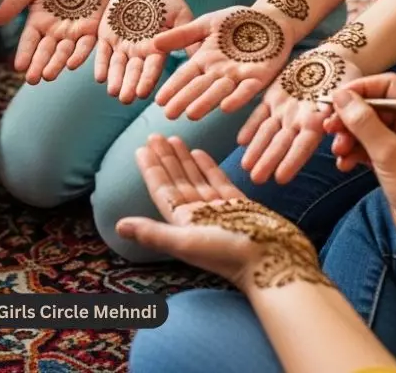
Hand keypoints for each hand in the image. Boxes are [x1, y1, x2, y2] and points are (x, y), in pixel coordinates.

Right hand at [0, 0, 110, 83]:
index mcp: (38, 24)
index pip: (29, 42)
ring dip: (56, 65)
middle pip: (45, 52)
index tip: (18, 67)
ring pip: (63, 53)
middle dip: (38, 66)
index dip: (24, 54)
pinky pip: (85, 45)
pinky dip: (79, 55)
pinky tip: (71, 64)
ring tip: (48, 76)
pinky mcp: (91, 31)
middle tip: (32, 80)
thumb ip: (14, 2)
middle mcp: (54, 33)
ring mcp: (72, 33)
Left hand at [94, 0, 191, 102]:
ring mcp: (123, 45)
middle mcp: (139, 52)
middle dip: (130, 85)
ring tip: (113, 92)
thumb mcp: (182, 16)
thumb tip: (201, 56)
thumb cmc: (169, 0)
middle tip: (126, 99)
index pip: (152, 68)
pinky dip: (100, 64)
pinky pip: (102, 52)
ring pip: (117, 66)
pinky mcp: (107, 36)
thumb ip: (187, 36)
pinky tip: (99, 77)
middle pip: (134, 71)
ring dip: (115, 79)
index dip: (147, 80)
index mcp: (157, 50)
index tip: (144, 93)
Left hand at [116, 134, 314, 291]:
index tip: (141, 148)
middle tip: (154, 134)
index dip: (151, 169)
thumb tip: (118, 226)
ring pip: (196, 179)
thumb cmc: (232, 255)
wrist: (277, 262)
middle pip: (177, 181)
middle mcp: (199, 216)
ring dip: (183, 160)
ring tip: (173, 138)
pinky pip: (218, 181)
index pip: (162, 190)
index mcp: (184, 223)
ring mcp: (220, 211)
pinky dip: (208, 167)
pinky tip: (199, 152)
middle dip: (165, 159)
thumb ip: (153, 233)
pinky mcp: (240, 207)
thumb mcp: (188, 242)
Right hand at [154, 7, 293, 118]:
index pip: (185, 76)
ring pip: (220, 91)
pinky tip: (227, 107)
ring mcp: (238, 76)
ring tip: (191, 114)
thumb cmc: (237, 21)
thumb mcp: (206, 23)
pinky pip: (247, 89)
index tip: (159, 100)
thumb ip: (183, 35)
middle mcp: (219, 72)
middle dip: (184, 100)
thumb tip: (154, 42)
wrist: (270, 19)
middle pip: (199, 87)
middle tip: (169, 115)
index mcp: (205, 60)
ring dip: (206, 103)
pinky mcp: (260, 77)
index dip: (173, 87)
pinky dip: (238, 98)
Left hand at [237, 46, 363, 184]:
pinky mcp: (274, 97)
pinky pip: (260, 113)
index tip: (280, 179)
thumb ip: (338, 110)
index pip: (303, 145)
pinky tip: (240, 141)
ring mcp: (285, 109)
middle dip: (268, 160)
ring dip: (257, 149)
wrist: (333, 59)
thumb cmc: (345, 76)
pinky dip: (251, 126)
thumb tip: (332, 124)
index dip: (292, 161)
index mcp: (319, 120)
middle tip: (254, 179)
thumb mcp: (346, 92)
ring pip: (268, 132)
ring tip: (245, 167)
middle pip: (282, 143)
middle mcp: (299, 119)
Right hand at [322, 73, 395, 244]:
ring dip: (349, 137)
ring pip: (367, 126)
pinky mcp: (393, 157)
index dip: (361, 89)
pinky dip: (355, 151)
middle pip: (374, 106)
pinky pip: (368, 144)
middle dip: (350, 118)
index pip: (388, 84)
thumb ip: (362, 122)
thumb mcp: (387, 152)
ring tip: (338, 152)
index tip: (337, 100)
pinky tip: (344, 164)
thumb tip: (340, 96)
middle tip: (328, 128)